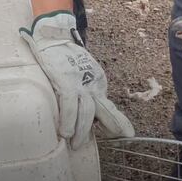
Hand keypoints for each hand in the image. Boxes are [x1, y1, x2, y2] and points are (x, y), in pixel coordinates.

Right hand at [20, 12, 134, 147]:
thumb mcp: (83, 75)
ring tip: (76, 143)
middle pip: (104, 110)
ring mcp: (79, 82)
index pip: (109, 106)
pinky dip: (68, 119)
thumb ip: (87, 91)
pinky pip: (69, 104)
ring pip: (86, 111)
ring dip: (81, 130)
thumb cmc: (67, 59)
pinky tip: (66, 132)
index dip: (118, 121)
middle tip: (110, 141)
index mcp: (97, 82)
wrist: (55, 36)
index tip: (126, 133)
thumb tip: (90, 113)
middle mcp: (92, 83)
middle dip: (110, 126)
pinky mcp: (65, 80)